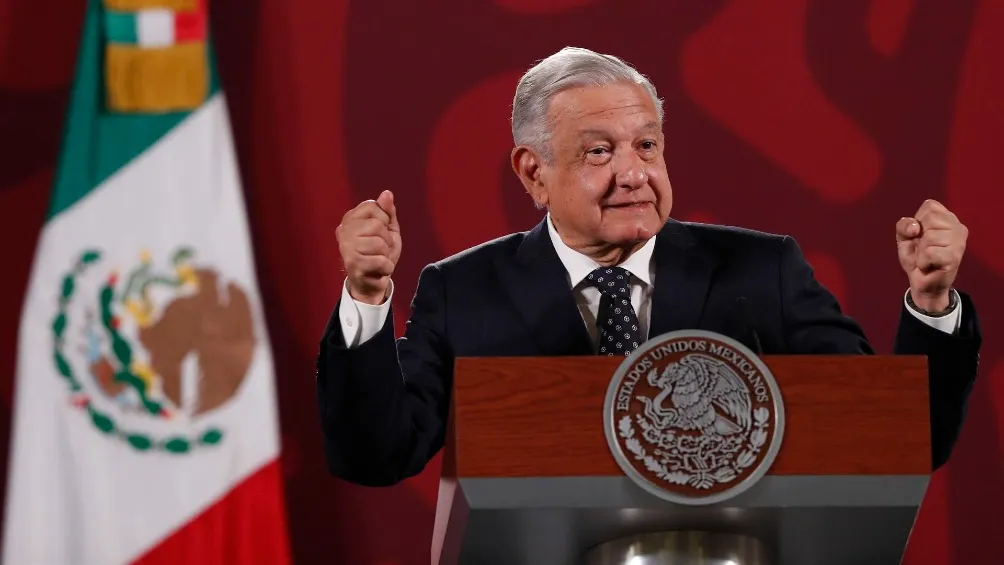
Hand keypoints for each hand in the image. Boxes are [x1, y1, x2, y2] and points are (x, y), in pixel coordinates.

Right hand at [337, 190, 401, 304]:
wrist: (372, 282)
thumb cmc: (379, 253)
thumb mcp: (388, 229)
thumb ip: (387, 211)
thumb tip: (387, 193)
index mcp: (350, 218)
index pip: (373, 206)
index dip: (384, 219)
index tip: (380, 232)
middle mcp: (344, 230)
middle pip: (377, 225)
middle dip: (386, 240)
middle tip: (380, 250)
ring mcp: (346, 247)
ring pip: (379, 243)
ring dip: (386, 254)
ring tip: (377, 259)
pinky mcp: (352, 264)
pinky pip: (381, 260)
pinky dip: (386, 267)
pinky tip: (377, 270)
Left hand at [896, 199, 967, 311]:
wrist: (921, 282)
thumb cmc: (916, 256)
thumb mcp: (904, 237)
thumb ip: (903, 225)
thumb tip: (915, 227)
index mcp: (948, 218)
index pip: (930, 206)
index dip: (918, 220)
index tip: (920, 234)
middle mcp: (958, 227)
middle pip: (931, 220)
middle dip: (920, 237)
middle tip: (925, 249)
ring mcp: (959, 243)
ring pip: (930, 237)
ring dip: (921, 251)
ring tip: (927, 258)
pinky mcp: (955, 258)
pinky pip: (930, 253)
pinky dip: (923, 261)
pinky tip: (929, 265)